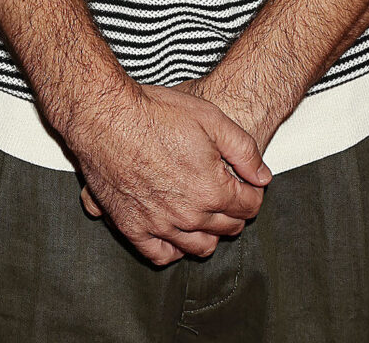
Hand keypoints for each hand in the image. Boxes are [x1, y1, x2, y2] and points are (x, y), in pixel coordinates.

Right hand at [71, 79, 271, 266]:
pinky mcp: (131, 227)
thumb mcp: (211, 118)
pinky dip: (174, 249)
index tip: (247, 184)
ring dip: (209, 233)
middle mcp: (188, 215)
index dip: (253, 193)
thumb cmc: (155, 112)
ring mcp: (159, 225)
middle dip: (234, 212)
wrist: (106, 116)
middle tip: (227, 194)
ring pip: (198, 247)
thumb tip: (262, 176)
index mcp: (211, 189)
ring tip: (205, 212)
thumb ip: (244, 150)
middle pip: (227, 227)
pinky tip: (176, 232)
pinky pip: (161, 255)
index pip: (248, 206)